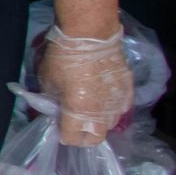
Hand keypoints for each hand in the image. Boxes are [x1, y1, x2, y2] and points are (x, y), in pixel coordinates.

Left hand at [39, 22, 132, 144]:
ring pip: (110, 124)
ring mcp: (119, 101)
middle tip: (73, 124)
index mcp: (80, 111)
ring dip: (97, 122)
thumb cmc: (63, 58)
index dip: (64, 136)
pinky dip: (111, 109)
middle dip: (83, 136)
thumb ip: (51, 102)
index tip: (59, 127)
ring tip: (87, 111)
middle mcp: (103, 112)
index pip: (73, 138)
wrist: (90, 35)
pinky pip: (121, 108)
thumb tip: (56, 110)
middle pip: (96, 137)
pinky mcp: (128, 90)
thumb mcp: (47, 82)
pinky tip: (101, 99)